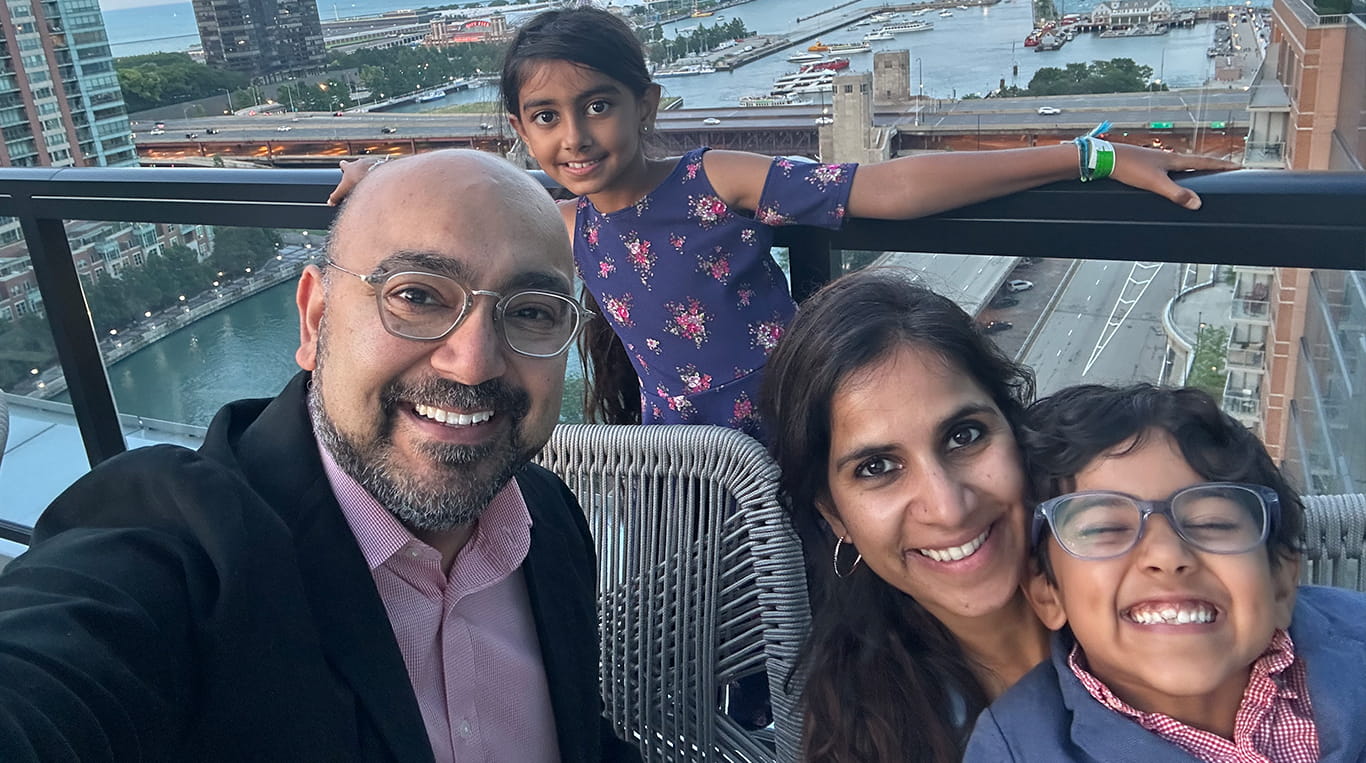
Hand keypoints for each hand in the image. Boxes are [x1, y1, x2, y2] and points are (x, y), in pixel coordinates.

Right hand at [326, 157, 384, 205]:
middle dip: (357, 170)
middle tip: (358, 177)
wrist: (378, 175)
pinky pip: (383, 170)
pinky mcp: (384, 165)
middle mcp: (361, 162)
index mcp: (350, 166)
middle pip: (358, 165)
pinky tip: (383, 183)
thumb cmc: (360, 179)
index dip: (343, 166)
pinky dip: (382, 175)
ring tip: (372, 182)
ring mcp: (373, 162)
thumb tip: (330, 202)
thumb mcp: (344, 190)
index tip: (343, 167)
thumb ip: (336, 196)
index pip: (343, 164)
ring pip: (370, 167)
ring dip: (370, 173)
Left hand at [1108, 144, 1238, 209]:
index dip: (1222, 166)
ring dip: (1193, 171)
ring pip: (1180, 167)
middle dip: (1211, 167)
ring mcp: (1155, 161)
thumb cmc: (1129, 167)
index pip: (1204, 162)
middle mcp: (1167, 158)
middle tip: (1225, 171)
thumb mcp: (1155, 183)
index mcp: (1174, 160)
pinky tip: (1171, 181)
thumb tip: (1197, 203)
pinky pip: (1167, 171)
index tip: (1239, 166)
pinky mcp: (1144, 165)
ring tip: (1203, 176)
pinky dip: (1176, 176)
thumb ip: (1176, 194)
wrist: (1104, 159)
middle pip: (1195, 163)